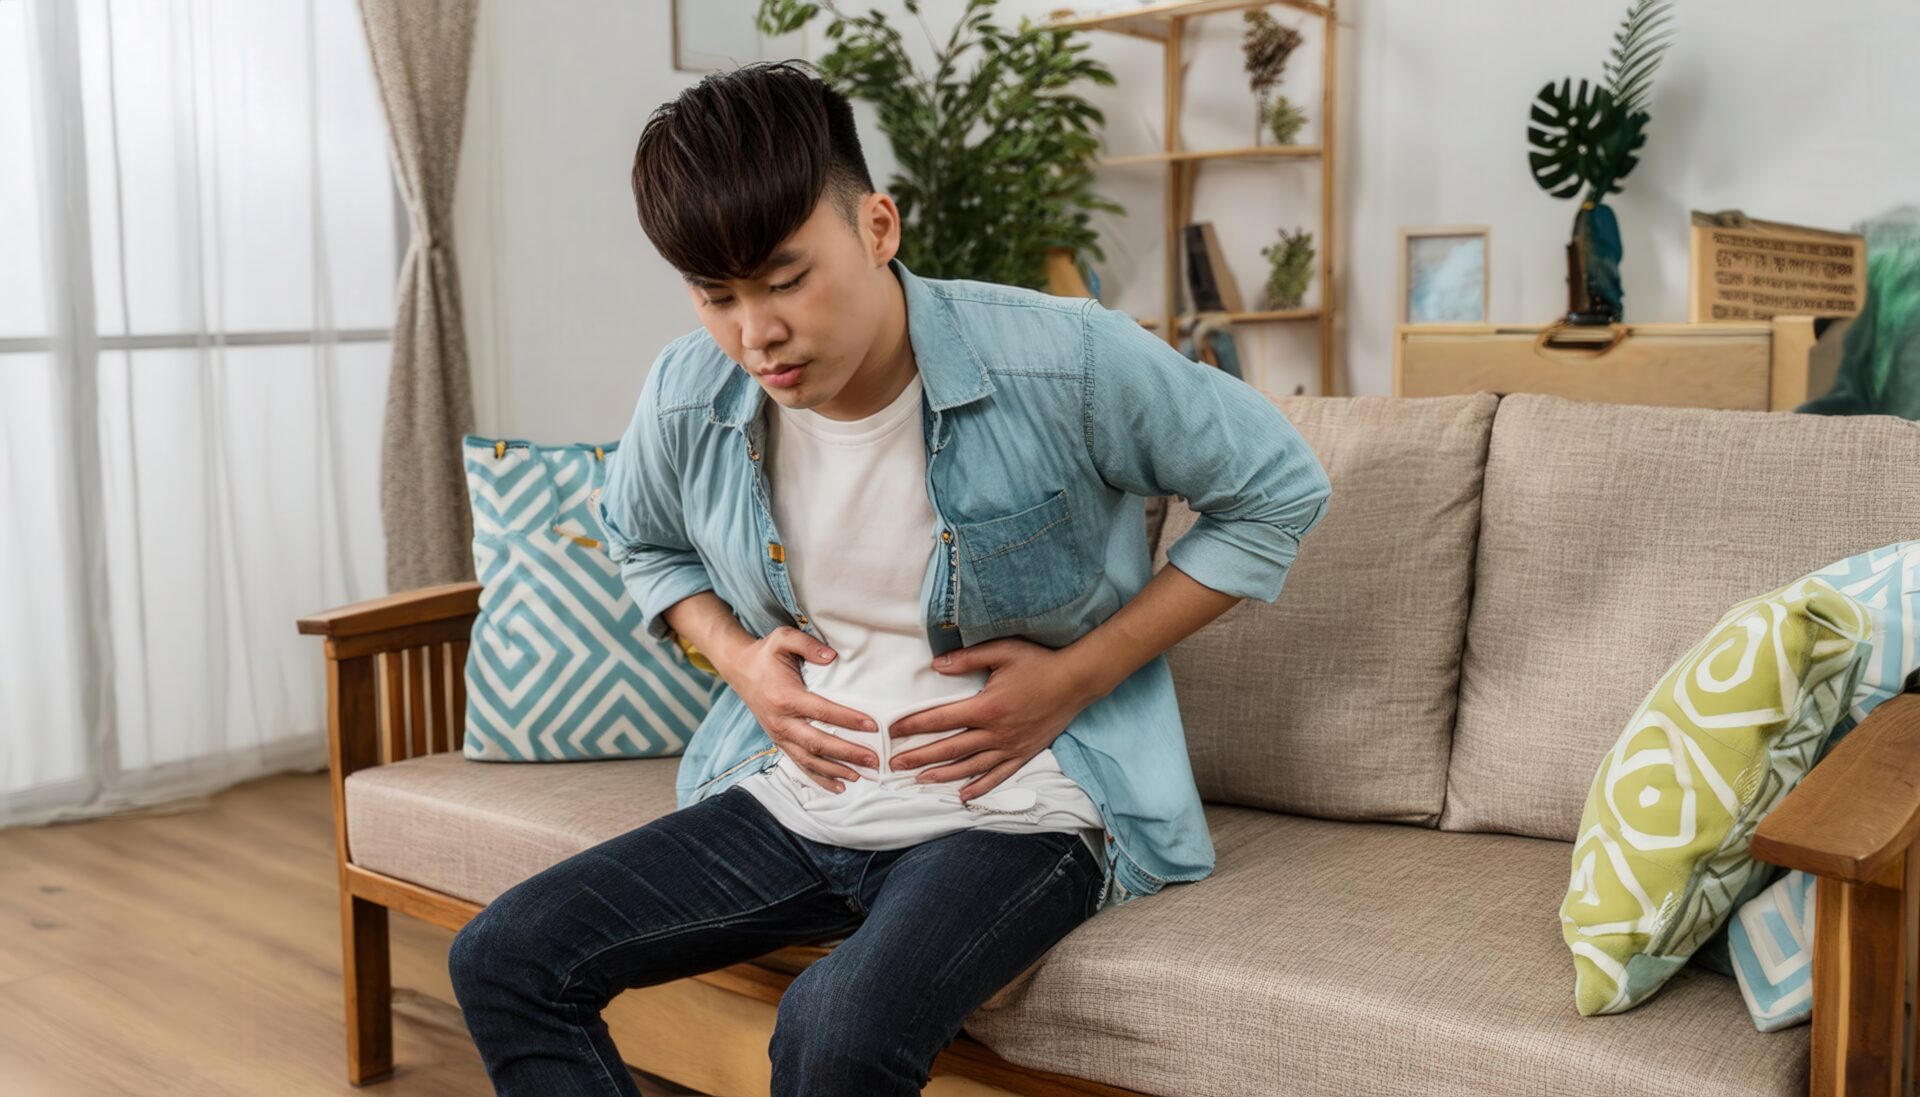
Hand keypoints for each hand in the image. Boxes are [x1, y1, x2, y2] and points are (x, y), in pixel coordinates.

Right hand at [726, 627, 877, 792]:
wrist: (740, 669)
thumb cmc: (766, 654)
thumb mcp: (784, 638)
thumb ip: (808, 645)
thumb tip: (832, 657)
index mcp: (786, 697)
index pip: (822, 712)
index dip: (848, 720)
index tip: (872, 726)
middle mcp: (781, 721)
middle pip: (818, 743)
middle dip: (848, 754)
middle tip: (874, 759)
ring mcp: (779, 735)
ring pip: (809, 760)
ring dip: (836, 770)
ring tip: (862, 775)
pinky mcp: (779, 742)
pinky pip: (799, 764)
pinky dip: (819, 778)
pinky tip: (839, 786)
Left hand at [888, 638, 1098, 802]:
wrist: (1077, 681)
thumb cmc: (1039, 663)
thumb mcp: (1002, 651)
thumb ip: (966, 658)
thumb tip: (935, 665)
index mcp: (987, 707)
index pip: (941, 719)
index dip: (914, 726)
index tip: (893, 731)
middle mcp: (997, 732)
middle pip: (950, 749)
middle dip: (919, 757)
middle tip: (894, 766)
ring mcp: (1011, 746)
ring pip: (970, 767)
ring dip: (943, 775)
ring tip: (919, 781)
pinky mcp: (1024, 753)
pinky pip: (999, 776)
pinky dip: (980, 787)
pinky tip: (963, 795)